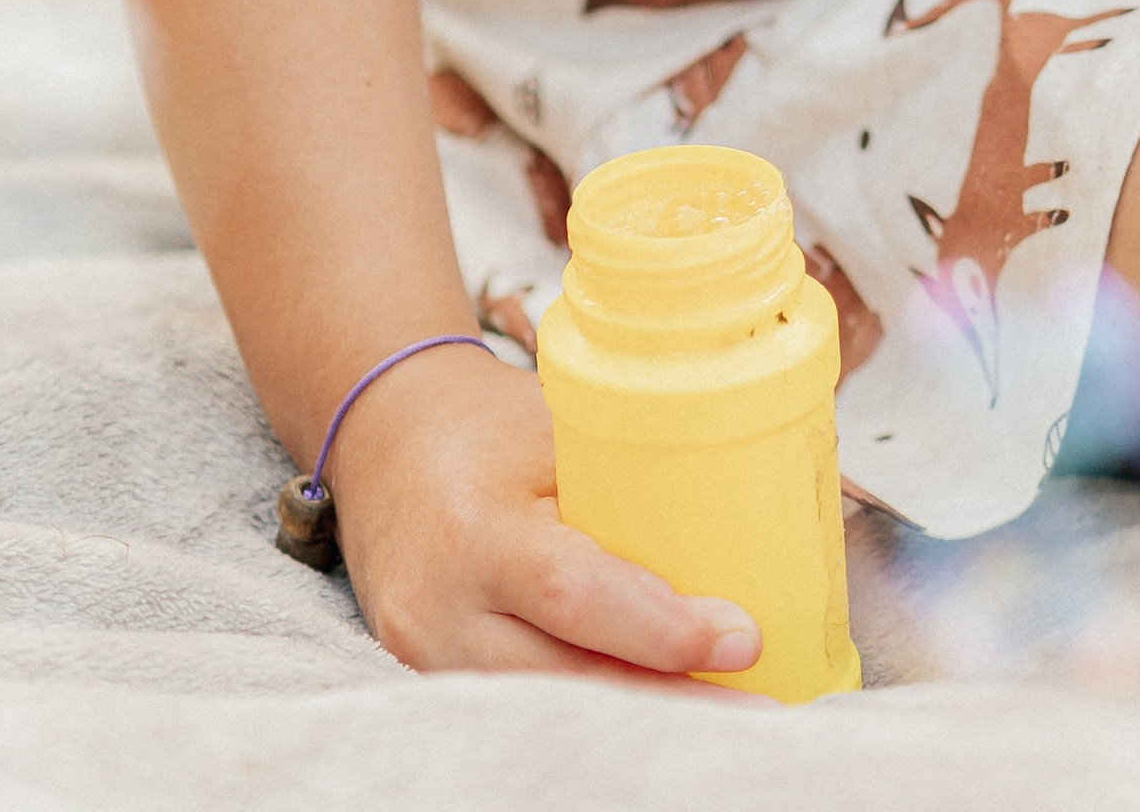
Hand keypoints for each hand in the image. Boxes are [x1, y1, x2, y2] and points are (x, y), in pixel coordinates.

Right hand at [325, 340, 763, 682]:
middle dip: (668, 700)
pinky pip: (520, 705)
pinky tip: (649, 703)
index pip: (576, 595)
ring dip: (635, 713)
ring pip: (545, 708)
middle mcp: (442, 610)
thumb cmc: (486, 425)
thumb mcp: (555, 432)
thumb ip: (624, 486)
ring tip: (719, 708)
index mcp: (478, 531)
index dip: (664, 630)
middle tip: (755, 701)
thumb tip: (744, 528)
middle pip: (566, 682)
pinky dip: (586, 705)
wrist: (384, 439)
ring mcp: (427, 658)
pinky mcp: (430, 679)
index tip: (743, 638)